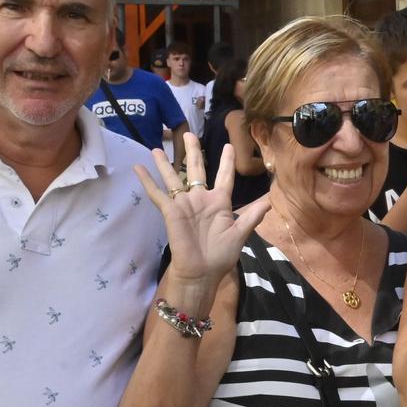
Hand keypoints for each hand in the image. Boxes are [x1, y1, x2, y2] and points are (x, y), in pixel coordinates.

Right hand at [134, 132, 270, 284]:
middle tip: (188, 133)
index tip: (229, 146)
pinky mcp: (171, 211)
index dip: (226, 162)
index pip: (224, 177)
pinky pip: (157, 194)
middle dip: (193, 151)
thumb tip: (269, 202)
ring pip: (174, 177)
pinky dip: (147, 181)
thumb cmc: (221, 255)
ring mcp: (184, 204)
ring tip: (158, 147)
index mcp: (219, 203)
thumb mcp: (239, 234)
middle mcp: (201, 199)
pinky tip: (138, 167)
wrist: (201, 273)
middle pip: (196, 169)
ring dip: (166, 163)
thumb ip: (251, 216)